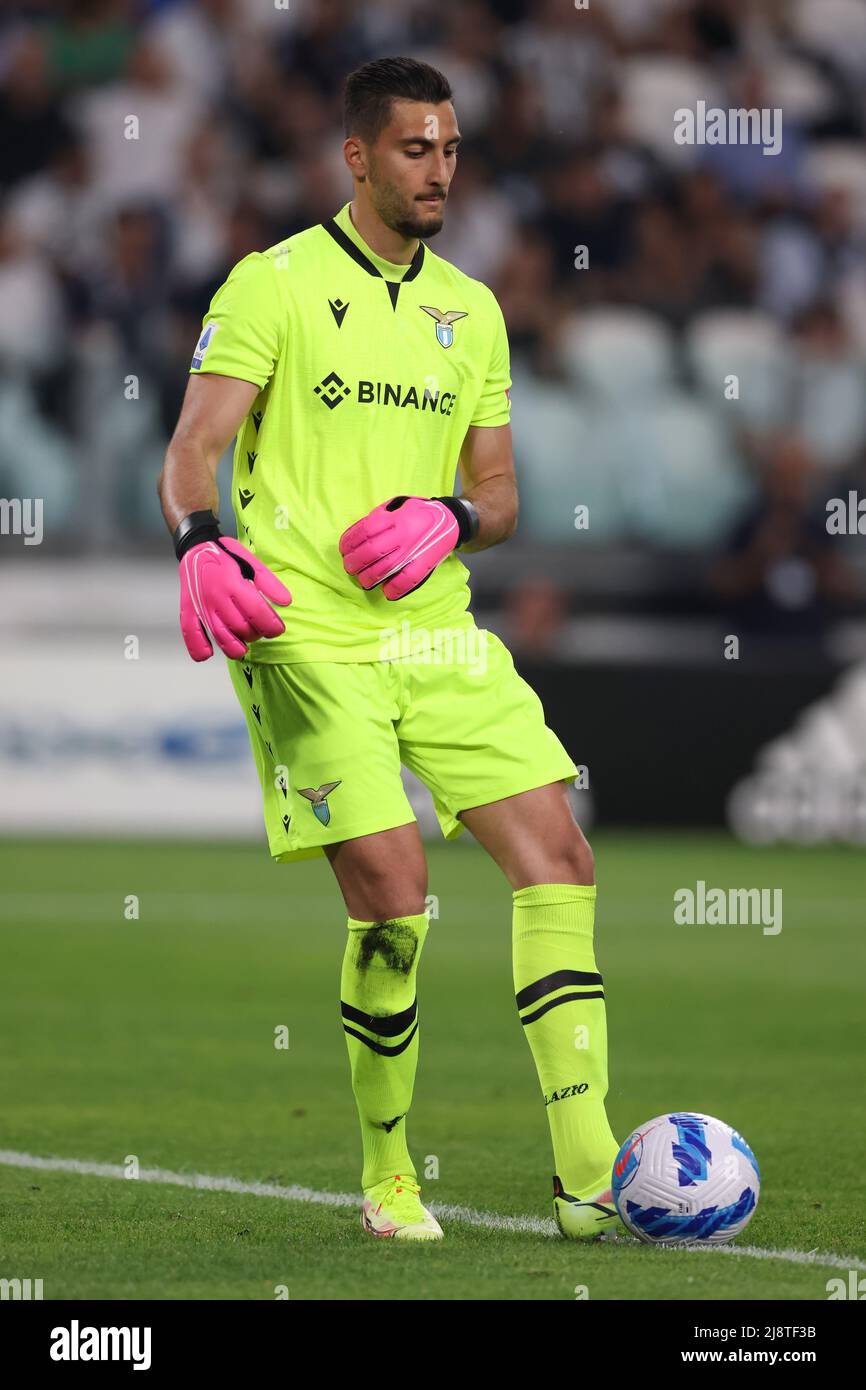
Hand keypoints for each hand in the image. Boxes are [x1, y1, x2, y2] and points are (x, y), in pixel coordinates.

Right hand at [179, 536, 291, 660]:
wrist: (196, 549)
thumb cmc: (226, 556)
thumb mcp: (251, 562)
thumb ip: (269, 582)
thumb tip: (286, 602)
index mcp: (232, 583)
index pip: (256, 612)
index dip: (271, 626)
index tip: (277, 629)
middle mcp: (216, 597)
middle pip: (241, 627)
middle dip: (256, 634)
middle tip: (260, 630)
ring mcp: (200, 605)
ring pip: (220, 636)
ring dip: (236, 647)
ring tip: (244, 645)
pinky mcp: (188, 610)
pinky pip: (191, 634)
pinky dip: (198, 648)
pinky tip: (208, 654)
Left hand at [339, 496, 459, 599]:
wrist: (452, 520)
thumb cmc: (420, 514)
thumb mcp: (398, 507)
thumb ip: (378, 518)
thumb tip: (355, 536)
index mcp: (395, 518)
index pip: (364, 532)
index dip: (349, 543)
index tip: (344, 550)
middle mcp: (404, 534)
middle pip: (371, 551)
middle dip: (355, 563)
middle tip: (350, 567)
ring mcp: (415, 550)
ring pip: (385, 569)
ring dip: (368, 578)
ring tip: (363, 580)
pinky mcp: (425, 564)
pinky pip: (407, 580)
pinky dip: (394, 589)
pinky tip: (386, 592)